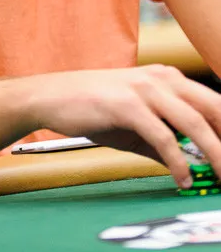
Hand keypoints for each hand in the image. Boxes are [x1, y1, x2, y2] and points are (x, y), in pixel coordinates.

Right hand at [29, 65, 220, 188]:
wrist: (52, 96)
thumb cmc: (92, 107)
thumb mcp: (135, 123)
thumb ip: (163, 140)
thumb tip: (190, 164)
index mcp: (166, 77)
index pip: (211, 102)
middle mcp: (161, 77)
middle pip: (212, 108)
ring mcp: (144, 88)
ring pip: (194, 122)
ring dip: (214, 153)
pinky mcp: (128, 105)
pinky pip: (163, 137)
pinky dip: (178, 162)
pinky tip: (182, 179)